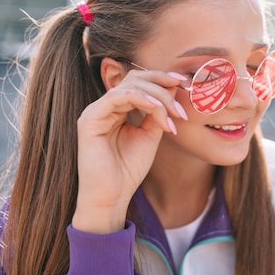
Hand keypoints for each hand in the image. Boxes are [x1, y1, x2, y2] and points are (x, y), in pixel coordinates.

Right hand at [72, 69, 187, 233]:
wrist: (112, 195)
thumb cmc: (129, 169)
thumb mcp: (151, 135)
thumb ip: (158, 112)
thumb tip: (173, 88)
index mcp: (118, 109)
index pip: (140, 82)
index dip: (162, 78)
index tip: (185, 83)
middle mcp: (105, 106)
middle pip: (135, 78)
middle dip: (162, 83)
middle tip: (183, 96)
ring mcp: (95, 111)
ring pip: (129, 86)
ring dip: (158, 97)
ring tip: (174, 114)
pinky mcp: (89, 119)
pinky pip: (117, 98)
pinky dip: (140, 98)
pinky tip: (157, 107)